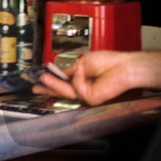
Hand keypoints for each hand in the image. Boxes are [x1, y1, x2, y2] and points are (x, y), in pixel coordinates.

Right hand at [35, 50, 150, 104]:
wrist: (124, 67)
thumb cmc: (111, 62)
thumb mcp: (85, 62)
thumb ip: (72, 70)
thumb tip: (60, 72)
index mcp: (85, 78)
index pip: (66, 83)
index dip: (54, 82)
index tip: (42, 78)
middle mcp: (86, 88)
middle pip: (64, 91)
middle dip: (49, 89)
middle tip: (36, 88)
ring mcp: (88, 94)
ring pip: (66, 91)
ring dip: (53, 85)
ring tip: (41, 79)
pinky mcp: (90, 98)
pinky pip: (76, 87)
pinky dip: (76, 77)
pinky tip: (79, 71)